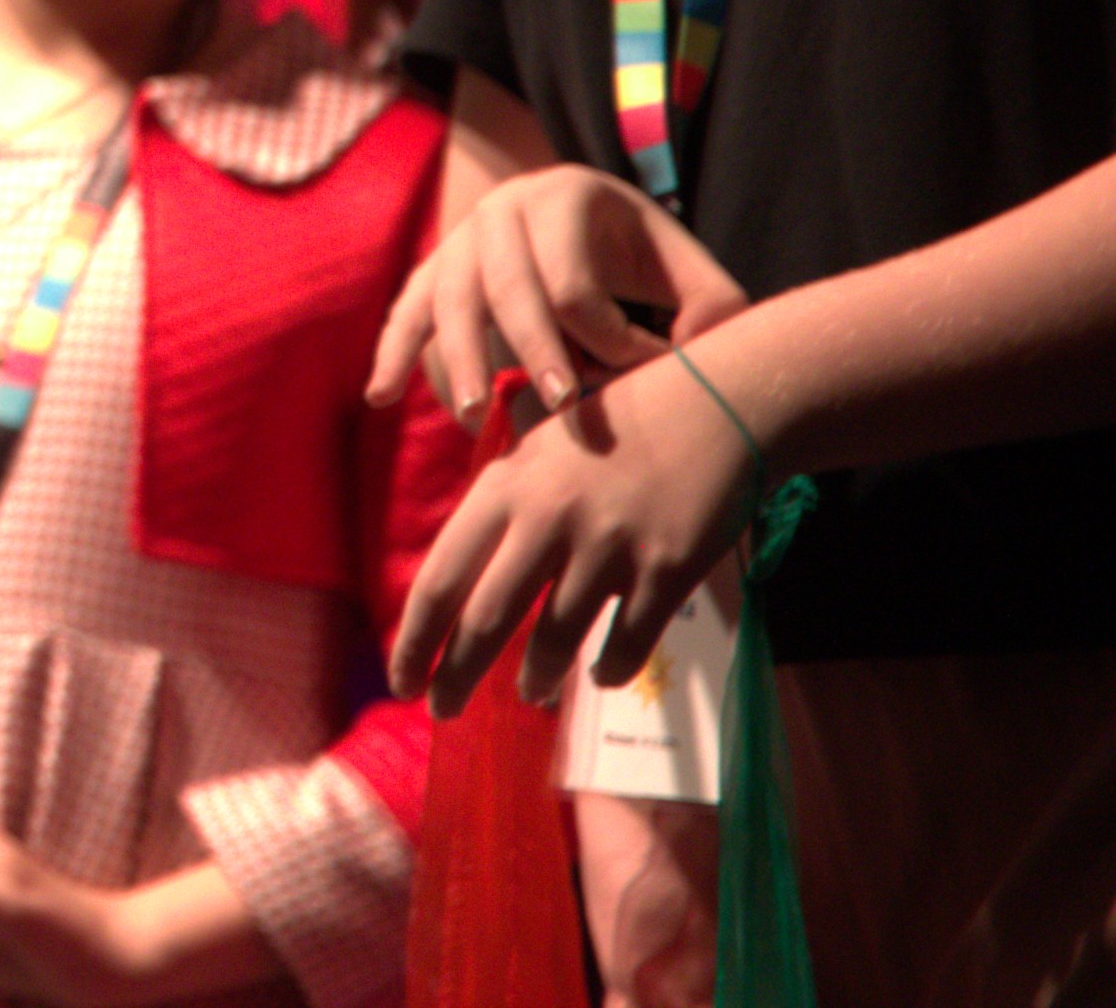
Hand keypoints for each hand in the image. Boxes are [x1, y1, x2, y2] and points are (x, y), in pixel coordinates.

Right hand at [371, 167, 748, 424]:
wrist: (578, 211)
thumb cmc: (635, 251)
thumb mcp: (684, 262)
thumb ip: (713, 306)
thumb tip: (694, 360)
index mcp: (563, 196)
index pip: (574, 282)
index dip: (611, 338)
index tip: (648, 370)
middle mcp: (501, 209)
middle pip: (507, 289)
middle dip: (534, 353)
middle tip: (564, 406)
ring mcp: (459, 238)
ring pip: (449, 300)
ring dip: (460, 359)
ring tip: (474, 414)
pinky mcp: (434, 270)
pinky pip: (408, 310)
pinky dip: (394, 353)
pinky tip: (380, 396)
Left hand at [391, 353, 763, 713]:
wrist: (716, 406)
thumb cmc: (617, 422)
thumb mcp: (538, 443)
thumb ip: (501, 498)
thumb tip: (466, 563)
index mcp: (506, 486)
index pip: (441, 577)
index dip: (414, 638)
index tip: (399, 679)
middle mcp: (548, 519)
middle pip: (485, 620)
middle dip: (455, 676)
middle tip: (441, 710)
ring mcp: (609, 547)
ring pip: (554, 639)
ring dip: (535, 677)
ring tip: (527, 692)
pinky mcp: (667, 570)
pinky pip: (627, 644)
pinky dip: (608, 670)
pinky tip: (598, 677)